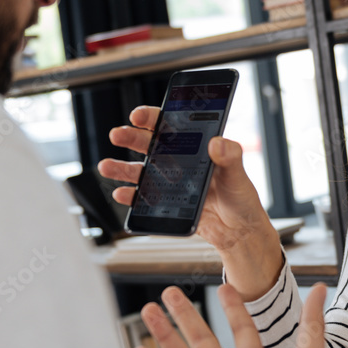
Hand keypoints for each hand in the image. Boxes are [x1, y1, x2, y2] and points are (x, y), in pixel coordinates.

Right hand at [98, 106, 283, 299]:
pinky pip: (143, 197)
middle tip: (118, 134)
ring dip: (122, 167)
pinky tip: (122, 193)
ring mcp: (170, 182)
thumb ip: (230, 158)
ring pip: (140, 170)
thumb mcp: (238, 175)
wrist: (237, 232)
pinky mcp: (166, 202)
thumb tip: (218, 143)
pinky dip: (130, 195)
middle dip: (131, 137)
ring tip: (106, 166)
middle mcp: (179, 161)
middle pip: (149, 144)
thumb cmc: (241, 199)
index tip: (140, 115)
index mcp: (196, 147)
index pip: (171, 125)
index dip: (153, 117)